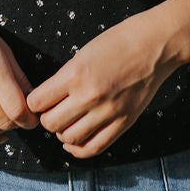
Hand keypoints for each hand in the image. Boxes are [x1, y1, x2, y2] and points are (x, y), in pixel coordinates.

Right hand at [0, 10, 40, 149]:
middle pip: (3, 122)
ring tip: (6, 120)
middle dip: (18, 124)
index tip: (34, 117)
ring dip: (2, 131)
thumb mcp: (3, 49)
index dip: (30, 119)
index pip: (17, 108)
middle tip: (22, 117)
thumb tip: (34, 103)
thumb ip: (19, 77)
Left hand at [26, 13, 177, 158]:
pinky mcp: (123, 123)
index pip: (37, 102)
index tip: (39, 100)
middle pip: (50, 124)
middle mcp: (89, 96)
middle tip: (52, 111)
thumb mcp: (83, 53)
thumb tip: (48, 101)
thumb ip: (65, 78)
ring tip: (66, 123)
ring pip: (69, 138)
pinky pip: (94, 147)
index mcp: (75, 74)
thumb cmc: (118, 42)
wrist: (155, 45)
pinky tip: (75, 141)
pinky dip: (79, 148)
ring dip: (62, 133)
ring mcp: (108, 112)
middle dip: (47, 119)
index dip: (34, 102)